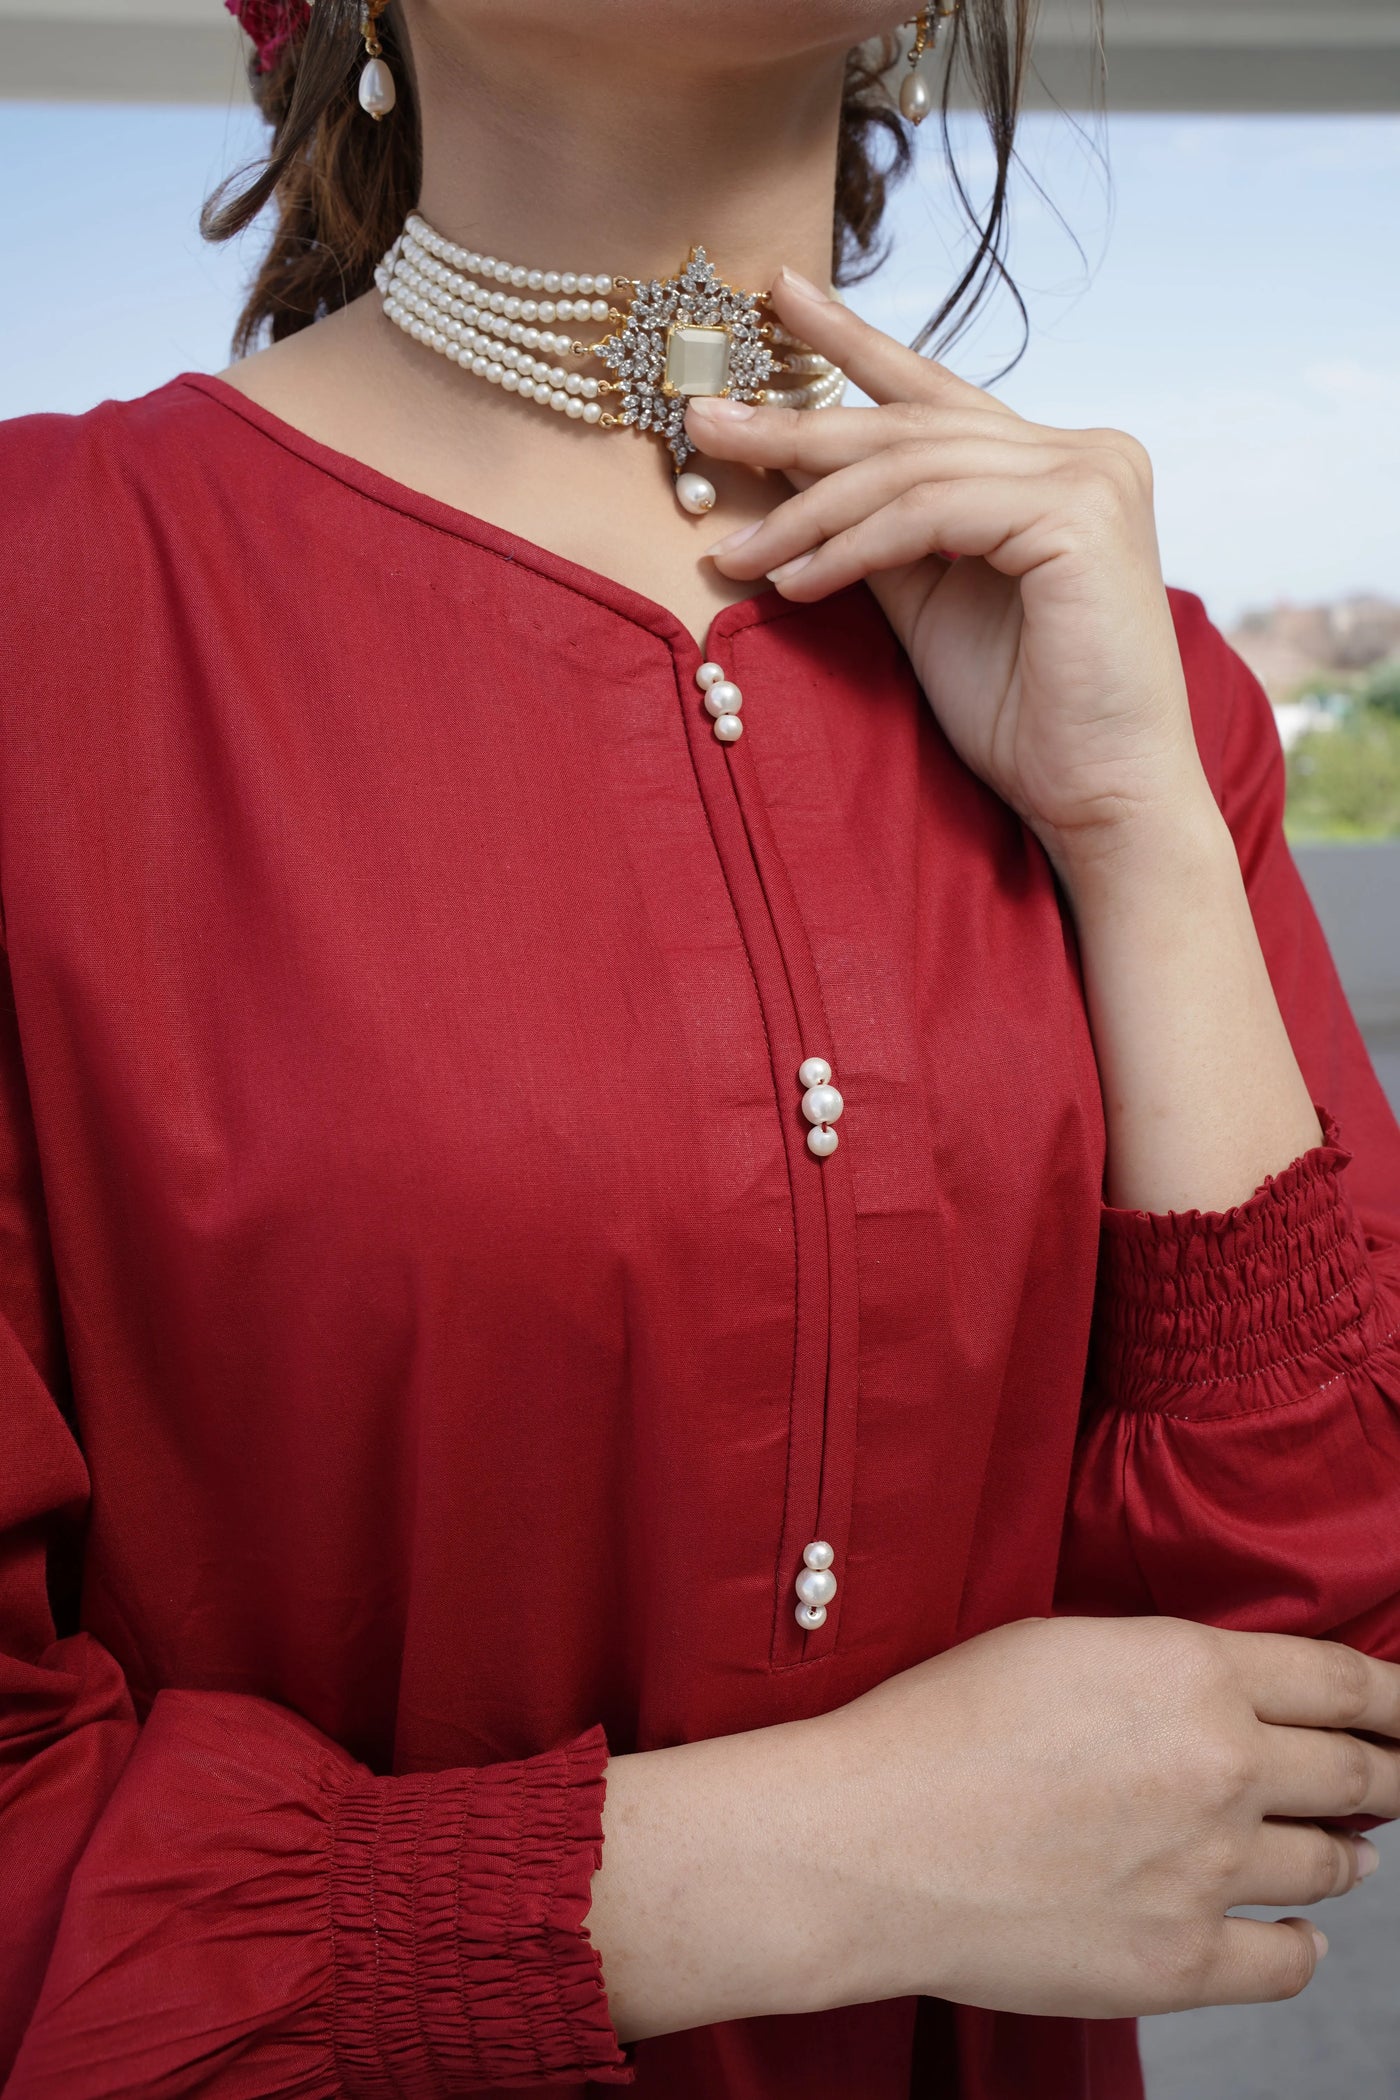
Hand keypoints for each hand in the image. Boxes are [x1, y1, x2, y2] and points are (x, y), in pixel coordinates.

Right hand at [588, 1618, 1397, 2038]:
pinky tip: (1293, 1930)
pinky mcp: (1181, 1962)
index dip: (1398, 1698)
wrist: (870, 1840)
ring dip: (1341, 1854)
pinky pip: (1287, 1961)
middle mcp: (1223, 1768)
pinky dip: (1300, 1943)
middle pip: (1361, 1774)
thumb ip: (1173, 1665)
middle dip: (1385, 1773)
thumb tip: (1248, 1700)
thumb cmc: (940, 1725)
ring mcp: (1208, 1871)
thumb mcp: (1064, 1645)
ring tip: (1336, 1849)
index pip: (1347, 1682)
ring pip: (1331, 1865)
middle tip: (1390, 1777)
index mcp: (1194, 1674)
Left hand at [687, 269, 1212, 875]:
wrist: (1102, 800)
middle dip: (795, 424)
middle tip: (702, 420)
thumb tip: (792, 473)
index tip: (775, 296)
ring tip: (735, 553)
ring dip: (806, 512)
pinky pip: (930, 514)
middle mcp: (1086, 449)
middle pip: (909, 426)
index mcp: (1055, 464)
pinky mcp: (1081, 516)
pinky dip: (852, 546)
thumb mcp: (929, 604)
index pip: (935, 392)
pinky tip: (794, 582)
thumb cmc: (1023, 716)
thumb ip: (880, 532)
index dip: (851, 342)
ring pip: (909, 469)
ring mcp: (1092, 474)